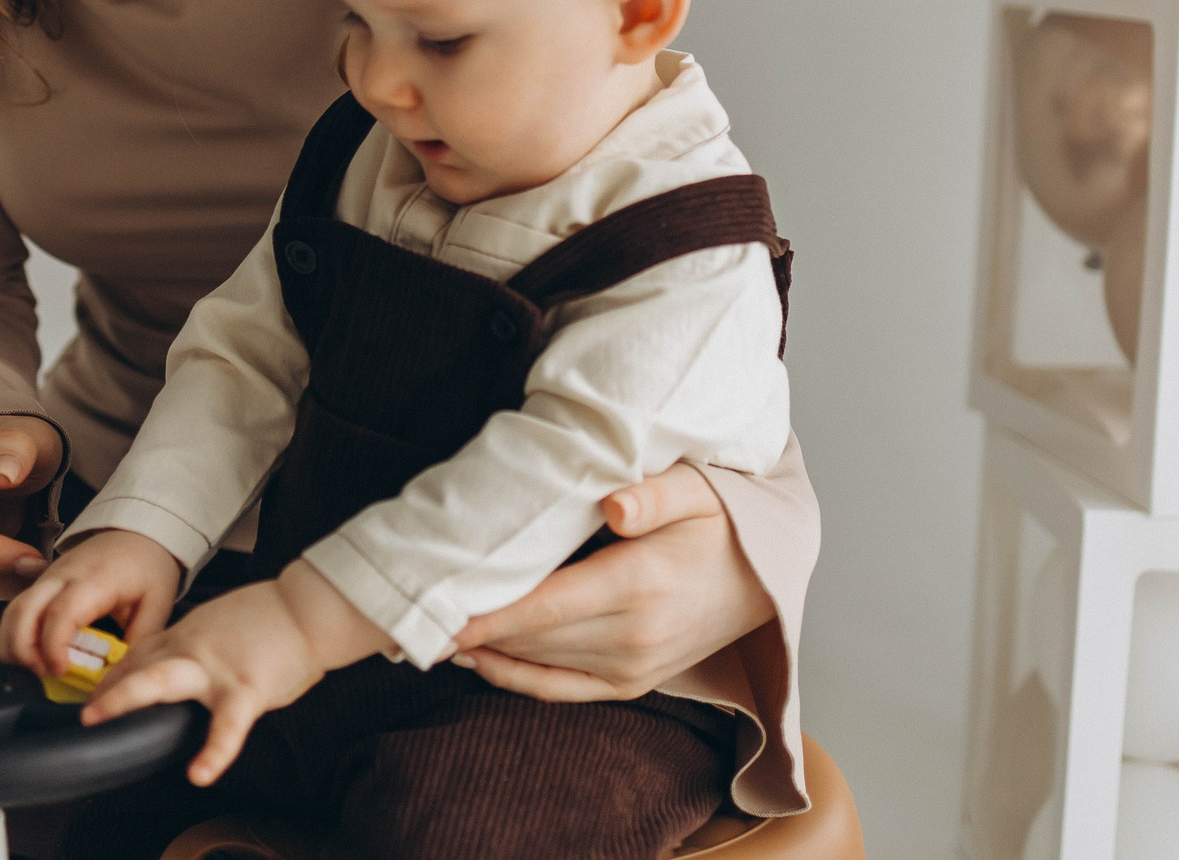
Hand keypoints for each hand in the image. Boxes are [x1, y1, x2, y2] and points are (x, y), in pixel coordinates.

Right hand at [0, 529, 182, 674]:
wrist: (139, 532)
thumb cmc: (148, 566)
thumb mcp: (157, 606)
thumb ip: (138, 644)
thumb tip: (122, 679)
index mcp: (96, 580)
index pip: (61, 612)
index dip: (53, 646)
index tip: (60, 670)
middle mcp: (63, 575)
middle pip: (23, 611)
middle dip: (23, 650)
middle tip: (43, 676)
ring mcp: (48, 577)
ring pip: (13, 611)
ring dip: (13, 645)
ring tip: (35, 671)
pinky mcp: (42, 583)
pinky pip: (17, 609)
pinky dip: (15, 635)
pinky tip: (31, 656)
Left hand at [81, 562, 386, 786]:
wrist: (308, 608)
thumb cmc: (273, 618)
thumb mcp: (222, 622)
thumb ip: (197, 643)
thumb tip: (182, 663)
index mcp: (189, 633)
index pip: (140, 653)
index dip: (113, 674)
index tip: (95, 691)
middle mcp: (192, 647)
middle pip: (137, 664)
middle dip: (105, 686)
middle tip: (82, 710)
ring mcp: (215, 667)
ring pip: (161, 679)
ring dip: (125, 697)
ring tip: (100, 720)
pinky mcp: (245, 688)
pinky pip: (227, 725)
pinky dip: (214, 751)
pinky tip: (201, 773)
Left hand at [449, 463, 773, 701]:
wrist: (766, 577)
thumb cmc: (721, 522)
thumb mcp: (698, 489)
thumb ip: (653, 493)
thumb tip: (612, 505)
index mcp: (645, 583)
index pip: (548, 603)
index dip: (489, 609)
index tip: (438, 603)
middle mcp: (636, 636)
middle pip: (533, 635)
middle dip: (471, 625)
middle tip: (411, 607)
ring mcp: (634, 668)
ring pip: (539, 662)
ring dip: (484, 649)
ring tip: (428, 628)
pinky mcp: (632, 684)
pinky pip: (560, 689)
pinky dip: (514, 678)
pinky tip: (476, 659)